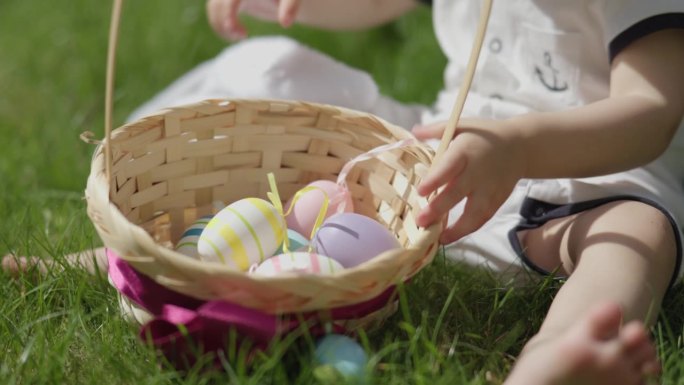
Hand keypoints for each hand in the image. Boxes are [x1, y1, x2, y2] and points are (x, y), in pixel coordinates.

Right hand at [206, 0, 300, 40]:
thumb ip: (290, 6)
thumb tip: (286, 23)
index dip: (228, 12)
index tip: (232, 29)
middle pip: (217, 3)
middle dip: (224, 22)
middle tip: (243, 36)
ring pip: (213, 7)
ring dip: (220, 26)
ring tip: (241, 36)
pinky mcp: (229, 0)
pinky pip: (215, 11)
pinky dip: (221, 25)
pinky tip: (237, 34)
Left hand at [413, 118, 526, 243]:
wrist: (520, 145)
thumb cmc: (483, 134)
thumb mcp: (462, 124)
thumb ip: (436, 130)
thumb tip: (413, 132)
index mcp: (465, 150)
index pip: (449, 167)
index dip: (435, 180)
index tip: (420, 192)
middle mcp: (478, 171)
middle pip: (457, 192)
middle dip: (439, 209)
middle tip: (421, 222)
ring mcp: (489, 188)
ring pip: (474, 212)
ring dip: (456, 228)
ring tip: (438, 239)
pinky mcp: (498, 199)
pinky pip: (483, 218)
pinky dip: (468, 229)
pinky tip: (451, 237)